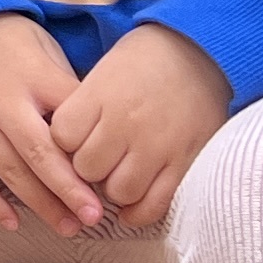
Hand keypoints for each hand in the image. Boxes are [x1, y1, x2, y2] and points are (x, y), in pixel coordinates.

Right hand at [0, 14, 95, 236]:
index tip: (113, 181)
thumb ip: (67, 90)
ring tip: (68, 227)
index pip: (69, 122)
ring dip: (40, 204)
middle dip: (70, 189)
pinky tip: (13, 223)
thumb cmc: (10, 45)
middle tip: (95, 217)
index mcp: (34, 78)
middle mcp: (3, 102)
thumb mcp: (46, 51)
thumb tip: (101, 134)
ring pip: (9, 171)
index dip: (91, 154)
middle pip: (40, 154)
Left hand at [47, 24, 231, 234]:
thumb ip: (83, 109)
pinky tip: (132, 206)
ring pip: (118, 192)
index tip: (75, 140)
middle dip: (87, 169)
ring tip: (119, 176)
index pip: (61, 138)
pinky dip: (138, 212)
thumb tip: (63, 148)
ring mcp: (156, 145)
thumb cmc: (144, 61)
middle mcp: (125, 123)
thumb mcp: (103, 71)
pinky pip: (153, 205)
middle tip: (99, 160)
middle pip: (86, 169)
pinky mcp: (184, 162)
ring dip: (114, 190)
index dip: (64, 144)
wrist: (200, 50)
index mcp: (100, 95)